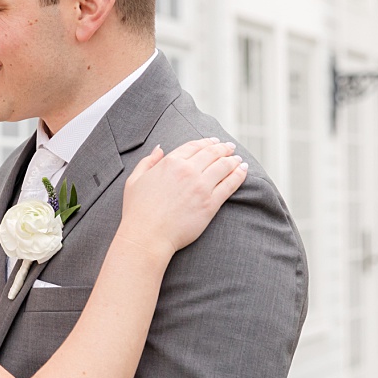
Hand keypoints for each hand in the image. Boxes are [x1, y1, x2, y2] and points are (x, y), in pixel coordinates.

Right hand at [119, 137, 246, 259]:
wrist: (147, 235)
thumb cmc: (137, 211)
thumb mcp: (134, 180)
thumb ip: (147, 162)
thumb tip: (159, 149)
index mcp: (170, 163)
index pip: (194, 146)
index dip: (207, 142)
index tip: (214, 141)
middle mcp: (188, 171)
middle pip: (212, 153)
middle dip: (223, 148)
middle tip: (230, 147)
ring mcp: (201, 186)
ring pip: (224, 166)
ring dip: (233, 160)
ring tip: (238, 159)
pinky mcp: (211, 203)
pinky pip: (230, 184)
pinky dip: (239, 175)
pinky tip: (243, 170)